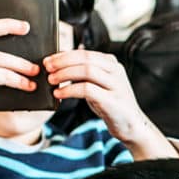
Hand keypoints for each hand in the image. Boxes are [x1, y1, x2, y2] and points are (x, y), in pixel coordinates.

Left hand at [44, 50, 177, 159]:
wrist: (131, 125)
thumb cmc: (111, 104)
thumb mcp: (98, 85)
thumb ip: (85, 73)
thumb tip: (59, 63)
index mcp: (112, 63)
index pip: (85, 53)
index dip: (64, 55)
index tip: (49, 60)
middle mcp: (116, 71)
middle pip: (85, 59)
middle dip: (62, 62)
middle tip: (47, 68)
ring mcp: (116, 85)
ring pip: (87, 71)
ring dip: (65, 74)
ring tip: (51, 81)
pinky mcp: (112, 101)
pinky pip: (87, 90)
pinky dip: (70, 90)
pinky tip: (59, 94)